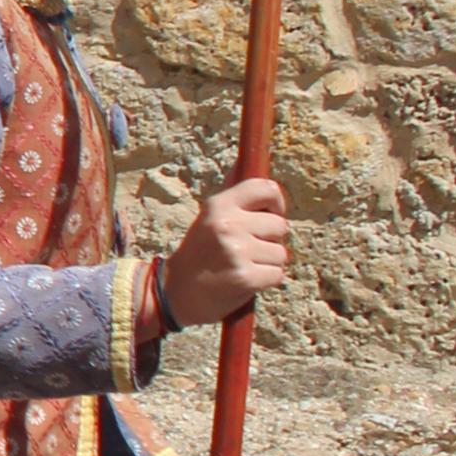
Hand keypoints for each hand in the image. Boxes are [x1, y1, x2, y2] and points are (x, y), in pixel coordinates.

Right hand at [159, 177, 291, 328]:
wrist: (175, 293)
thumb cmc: (198, 255)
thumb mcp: (208, 219)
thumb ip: (232, 197)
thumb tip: (243, 162)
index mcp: (219, 206)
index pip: (266, 188)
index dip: (276, 203)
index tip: (270, 215)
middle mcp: (228, 225)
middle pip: (280, 226)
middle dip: (269, 240)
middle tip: (244, 249)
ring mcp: (237, 251)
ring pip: (280, 253)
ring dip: (267, 263)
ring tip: (242, 266)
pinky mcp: (246, 277)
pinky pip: (277, 275)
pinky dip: (266, 281)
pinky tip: (245, 281)